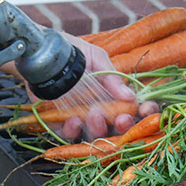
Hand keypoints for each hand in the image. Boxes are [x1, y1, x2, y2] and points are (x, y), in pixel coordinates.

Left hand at [32, 34, 159, 140]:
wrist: (38, 51)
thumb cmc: (71, 51)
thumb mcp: (95, 57)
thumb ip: (111, 76)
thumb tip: (130, 96)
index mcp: (113, 93)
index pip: (135, 108)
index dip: (145, 112)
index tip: (147, 110)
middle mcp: (101, 108)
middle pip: (118, 127)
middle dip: (124, 126)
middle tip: (122, 118)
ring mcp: (81, 117)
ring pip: (96, 135)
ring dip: (99, 129)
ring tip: (94, 113)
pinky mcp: (59, 122)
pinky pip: (69, 135)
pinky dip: (72, 131)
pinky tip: (73, 120)